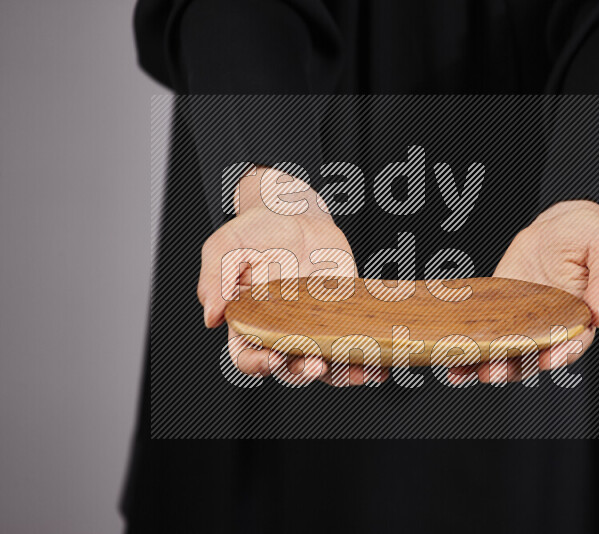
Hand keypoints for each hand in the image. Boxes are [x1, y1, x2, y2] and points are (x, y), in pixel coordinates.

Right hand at [197, 166, 387, 385]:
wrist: (293, 211)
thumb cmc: (255, 230)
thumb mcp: (225, 246)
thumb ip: (215, 278)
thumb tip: (211, 316)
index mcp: (248, 323)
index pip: (247, 357)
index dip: (259, 364)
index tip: (272, 358)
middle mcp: (281, 331)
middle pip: (290, 366)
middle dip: (304, 371)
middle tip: (317, 365)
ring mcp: (313, 326)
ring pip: (328, 363)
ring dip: (346, 374)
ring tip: (363, 373)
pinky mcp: (341, 314)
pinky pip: (355, 340)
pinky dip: (370, 355)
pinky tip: (383, 362)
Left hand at [448, 200, 598, 384]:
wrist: (559, 226)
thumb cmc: (589, 236)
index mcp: (581, 317)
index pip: (572, 344)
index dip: (560, 354)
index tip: (546, 359)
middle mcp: (551, 325)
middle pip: (534, 355)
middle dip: (514, 366)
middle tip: (494, 370)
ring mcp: (523, 321)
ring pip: (508, 352)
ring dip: (490, 364)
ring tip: (473, 369)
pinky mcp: (500, 312)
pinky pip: (486, 333)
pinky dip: (470, 351)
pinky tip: (455, 361)